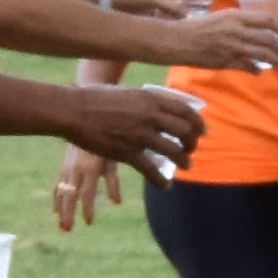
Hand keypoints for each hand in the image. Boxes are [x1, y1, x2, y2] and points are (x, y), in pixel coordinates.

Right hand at [52, 145, 119, 230]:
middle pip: (69, 195)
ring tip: (62, 226)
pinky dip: (57, 199)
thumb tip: (117, 203)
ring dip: (61, 210)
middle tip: (67, 229)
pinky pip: (58, 186)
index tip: (89, 222)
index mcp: (90, 168)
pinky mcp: (63, 168)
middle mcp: (75, 169)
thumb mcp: (113, 159)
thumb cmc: (106, 142)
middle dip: (68, 213)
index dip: (88, 208)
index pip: (87, 192)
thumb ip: (113, 181)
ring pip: (61, 192)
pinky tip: (56, 211)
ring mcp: (67, 169)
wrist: (85, 124)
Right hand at [57, 79, 207, 178]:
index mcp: (151, 99)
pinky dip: (162, 181)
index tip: (202, 131)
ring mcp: (140, 135)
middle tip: (191, 149)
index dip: (198, 123)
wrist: (75, 110)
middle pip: (185, 132)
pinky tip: (165, 185)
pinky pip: (152, 171)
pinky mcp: (127, 152)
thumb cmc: (97, 98)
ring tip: (186, 165)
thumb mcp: (129, 92)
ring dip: (184, 161)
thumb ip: (146, 102)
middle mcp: (150, 116)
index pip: (186, 112)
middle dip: (192, 143)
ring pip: (174, 152)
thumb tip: (161, 110)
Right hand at [166, 5, 277, 71]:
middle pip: (267, 39)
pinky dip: (256, 69)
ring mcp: (231, 47)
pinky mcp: (225, 61)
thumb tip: (254, 29)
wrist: (178, 40)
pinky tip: (259, 71)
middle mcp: (236, 30)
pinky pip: (247, 66)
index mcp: (235, 16)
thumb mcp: (220, 17)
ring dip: (274, 60)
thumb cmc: (197, 27)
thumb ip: (238, 22)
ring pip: (261, 54)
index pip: (266, 20)